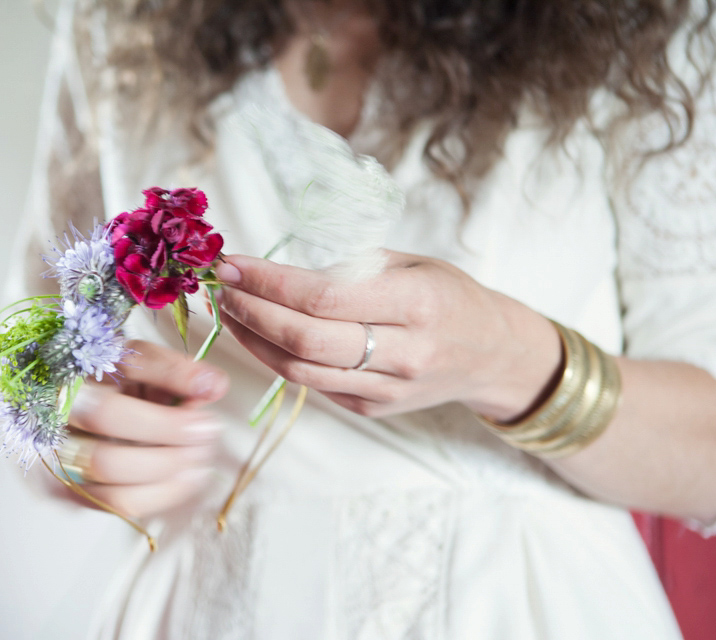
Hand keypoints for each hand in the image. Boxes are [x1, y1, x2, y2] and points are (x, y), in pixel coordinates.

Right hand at [49, 340, 228, 518]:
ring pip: (114, 495)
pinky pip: (117, 507)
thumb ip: (173, 369)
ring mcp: (54, 469)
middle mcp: (47, 436)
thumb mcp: (135, 357)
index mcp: (58, 392)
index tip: (205, 419)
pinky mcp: (65, 491)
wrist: (60, 388)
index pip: (109, 417)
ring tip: (201, 462)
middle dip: (168, 458)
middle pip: (108, 464)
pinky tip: (184, 477)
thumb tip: (215, 386)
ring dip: (169, 483)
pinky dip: (159, 495)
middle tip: (206, 442)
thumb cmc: (104, 370)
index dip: (164, 424)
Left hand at [215, 253, 560, 419]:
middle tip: (222, 287)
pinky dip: (278, 360)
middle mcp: (404, 351)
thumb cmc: (451, 297)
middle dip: (252, 311)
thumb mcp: (415, 263)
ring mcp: (388, 388)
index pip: (323, 297)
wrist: (492, 354)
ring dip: (255, 340)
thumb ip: (355, 267)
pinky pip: (313, 386)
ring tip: (232, 311)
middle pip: (304, 339)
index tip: (234, 264)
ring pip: (300, 371)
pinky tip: (261, 335)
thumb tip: (281, 270)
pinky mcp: (374, 409)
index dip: (269, 282)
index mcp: (416, 302)